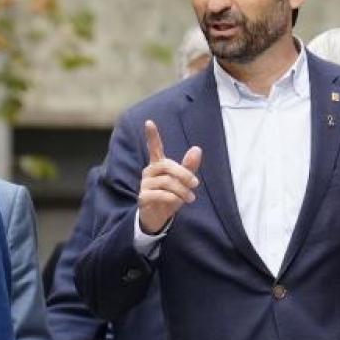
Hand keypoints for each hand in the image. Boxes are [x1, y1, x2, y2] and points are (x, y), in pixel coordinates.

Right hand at [138, 120, 201, 234]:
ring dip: (182, 190)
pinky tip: (178, 202)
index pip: (154, 147)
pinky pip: (159, 194)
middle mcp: (149, 172)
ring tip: (191, 198)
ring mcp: (144, 184)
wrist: (158, 218)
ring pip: (166, 182)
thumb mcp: (183, 182)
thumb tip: (197, 148)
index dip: (152, 135)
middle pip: (166, 165)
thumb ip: (189, 166)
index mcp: (158, 165)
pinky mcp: (143, 197)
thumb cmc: (171, 196)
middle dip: (184, 174)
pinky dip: (172, 198)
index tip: (149, 122)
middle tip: (196, 183)